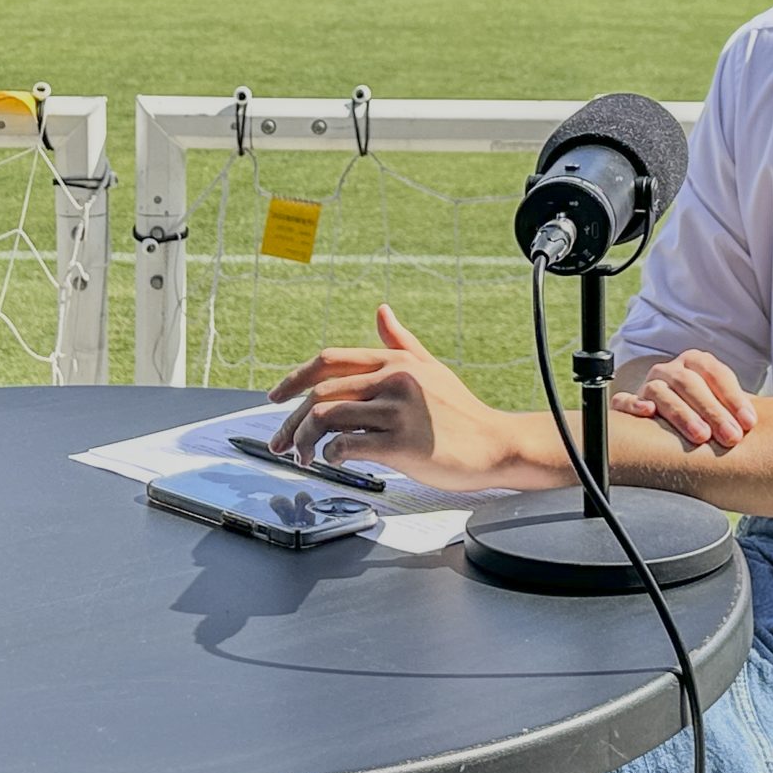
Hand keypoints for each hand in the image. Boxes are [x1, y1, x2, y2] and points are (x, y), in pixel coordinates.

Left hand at [265, 305, 553, 492]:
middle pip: (321, 392)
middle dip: (291, 420)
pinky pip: (350, 445)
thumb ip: (401, 342)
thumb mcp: (431, 368)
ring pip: (328, 417)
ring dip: (306, 440)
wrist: (497, 445)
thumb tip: (381, 311)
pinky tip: (334, 461)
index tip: (275, 397)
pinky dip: (332, 455)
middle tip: (280, 442)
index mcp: (395, 362)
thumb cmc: (462, 411)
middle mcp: (394, 380)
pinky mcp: (404, 443)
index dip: (294, 378)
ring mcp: (398, 411)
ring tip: (305, 457)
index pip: (329, 360)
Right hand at [613, 349, 757, 448]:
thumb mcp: (724, 406)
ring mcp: (648, 384)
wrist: (671, 413)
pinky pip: (624, 401)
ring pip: (662, 393)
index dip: (733, 398)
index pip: (715, 374)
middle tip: (731, 438)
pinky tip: (647, 413)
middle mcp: (671, 370)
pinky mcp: (628, 401)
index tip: (749, 424)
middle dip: (713, 412)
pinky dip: (634, 405)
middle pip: (690, 384)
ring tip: (701, 436)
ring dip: (682, 414)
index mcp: (696, 363)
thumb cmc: (706, 414)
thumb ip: (740, 411)